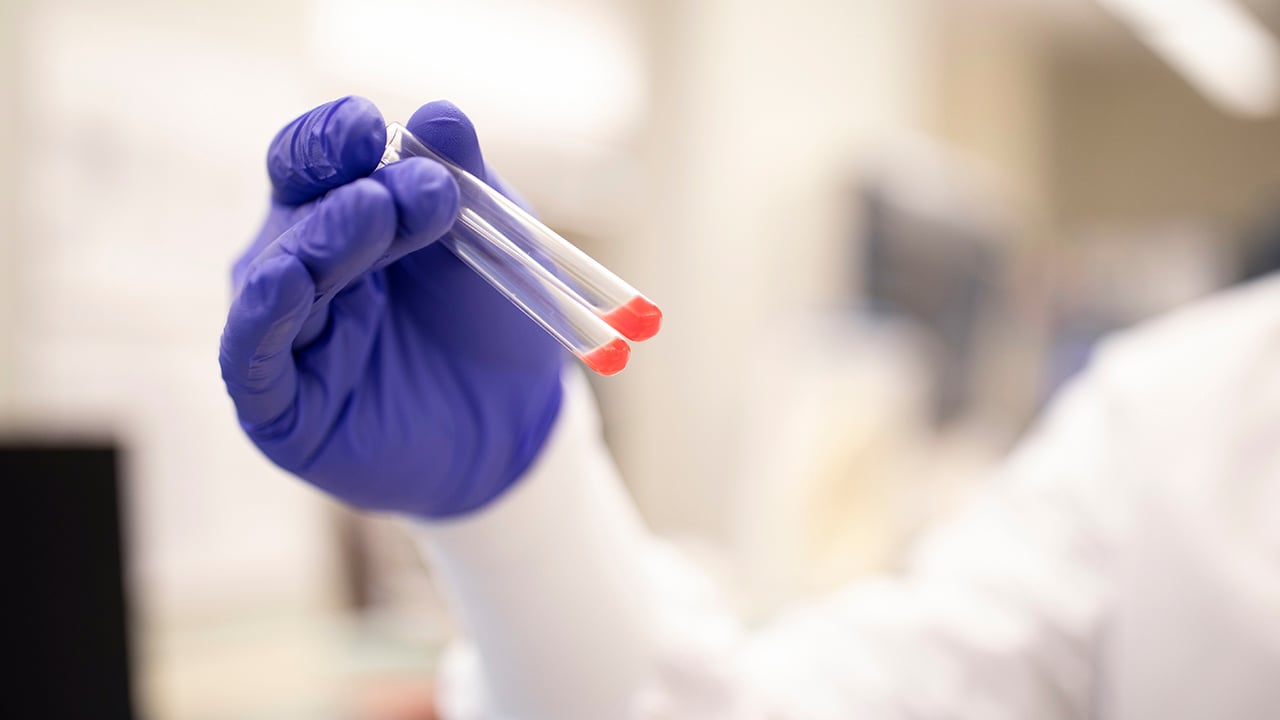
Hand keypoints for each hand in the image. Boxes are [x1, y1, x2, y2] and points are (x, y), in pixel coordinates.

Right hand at [220, 96, 563, 517]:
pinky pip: (250, 353)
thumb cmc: (495, 324)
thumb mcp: (494, 241)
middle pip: (296, 210)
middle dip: (350, 190)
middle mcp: (297, 267)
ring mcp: (283, 333)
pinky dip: (264, 313)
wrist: (515, 425)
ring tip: (375, 210)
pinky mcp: (277, 404)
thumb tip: (436, 113)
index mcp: (339, 216)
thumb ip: (464, 180)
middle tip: (419, 185)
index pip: (312, 163)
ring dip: (321, 237)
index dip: (331, 139)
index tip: (368, 125)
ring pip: (276, 272)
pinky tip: (286, 280)